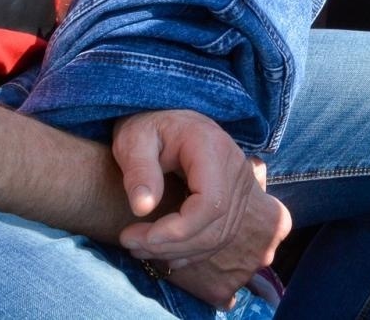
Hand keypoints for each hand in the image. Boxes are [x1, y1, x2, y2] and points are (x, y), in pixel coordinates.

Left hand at [112, 110, 291, 304]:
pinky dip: (192, 250)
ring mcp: (240, 185)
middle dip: (171, 245)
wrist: (169, 117)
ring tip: (139, 248)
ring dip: (178, 251)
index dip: (176, 230)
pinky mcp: (235, 198)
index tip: (135, 236)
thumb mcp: (134, 139)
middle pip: (215, 225)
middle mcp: (235, 168)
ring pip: (219, 236)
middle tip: (129, 243)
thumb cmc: (149, 125)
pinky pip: (221, 235)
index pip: (210, 204)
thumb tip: (142, 209)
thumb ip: (139, 170)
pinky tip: (163, 251)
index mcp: (213, 149)